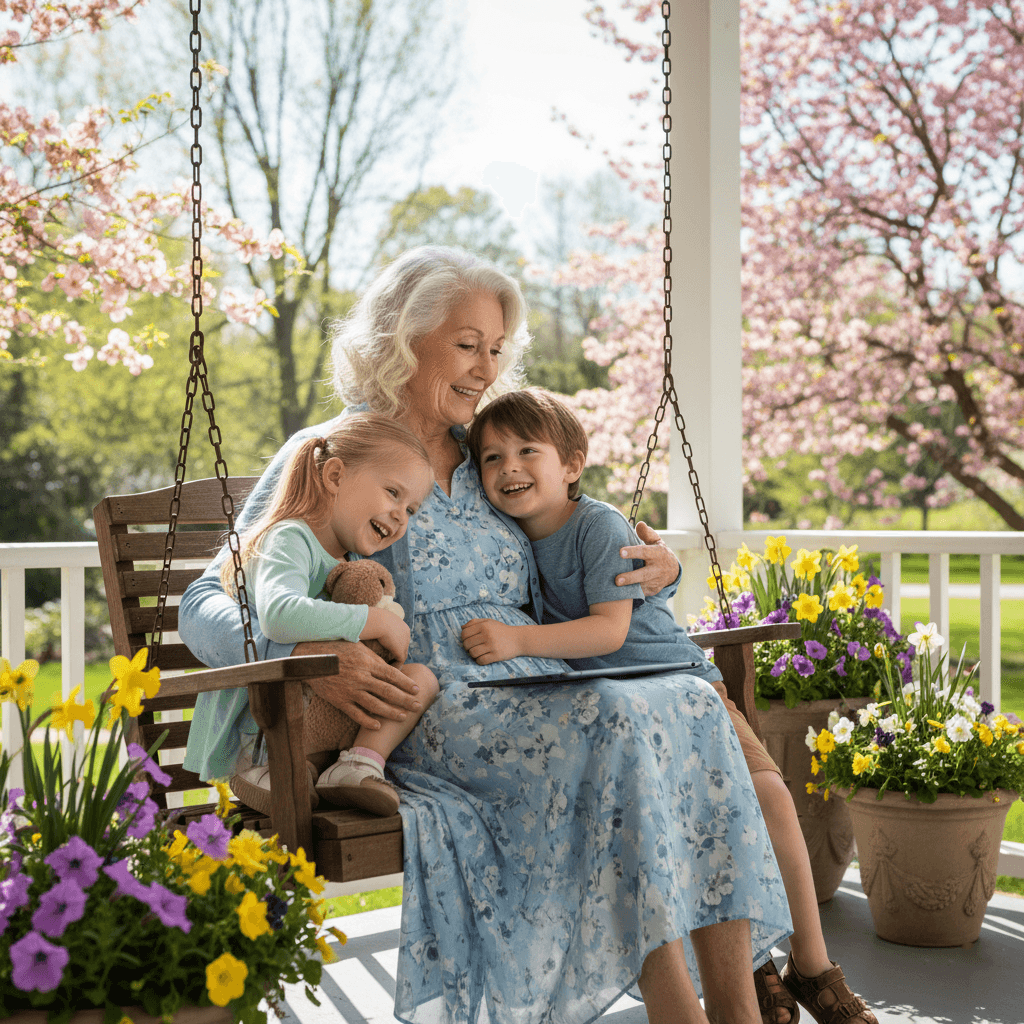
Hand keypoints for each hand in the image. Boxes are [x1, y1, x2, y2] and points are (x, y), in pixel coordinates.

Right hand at [291, 639, 422, 731]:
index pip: (393, 675)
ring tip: (403, 717)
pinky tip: (378, 725)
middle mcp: (362, 677)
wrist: (310, 657)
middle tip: (418, 706)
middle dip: (405, 700)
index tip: (417, 690)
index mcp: (368, 662)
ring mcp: (350, 690)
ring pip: (375, 705)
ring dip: (391, 712)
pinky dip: (368, 721)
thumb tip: (391, 666)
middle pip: (388, 691)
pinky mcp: (339, 700)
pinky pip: (356, 714)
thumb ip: (374, 658)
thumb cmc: (337, 648)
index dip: (406, 683)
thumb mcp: (359, 647)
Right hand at [362, 607, 410, 664]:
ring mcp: (405, 642)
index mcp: (400, 624)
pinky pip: (400, 661)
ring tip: (385, 667)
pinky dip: (394, 666)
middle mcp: (405, 633)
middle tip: (386, 660)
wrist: (377, 621)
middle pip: (402, 645)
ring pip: (402, 654)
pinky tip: (386, 669)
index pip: (399, 636)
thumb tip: (365, 626)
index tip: (384, 649)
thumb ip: (373, 624)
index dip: (392, 643)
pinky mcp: (401, 650)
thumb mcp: (374, 619)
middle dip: (395, 652)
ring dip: (394, 661)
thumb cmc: (371, 618)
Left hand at [461, 618, 521, 664]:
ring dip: (473, 654)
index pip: (464, 633)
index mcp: (484, 626)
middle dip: (467, 647)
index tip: (468, 640)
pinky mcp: (496, 655)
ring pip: (472, 653)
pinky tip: (483, 658)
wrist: (519, 639)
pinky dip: (479, 661)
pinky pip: (481, 661)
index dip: (463, 638)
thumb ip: (475, 622)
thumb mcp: (489, 622)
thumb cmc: (502, 630)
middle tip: (473, 647)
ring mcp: (492, 646)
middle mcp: (487, 635)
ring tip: (478, 653)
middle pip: (467, 644)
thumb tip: (462, 628)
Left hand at [615, 521, 680, 596]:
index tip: (620, 552)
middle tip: (617, 580)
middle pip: (644, 574)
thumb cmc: (658, 552)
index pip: (644, 552)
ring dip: (629, 587)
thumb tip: (639, 524)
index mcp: (658, 553)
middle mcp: (658, 568)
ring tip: (614, 588)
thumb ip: (647, 533)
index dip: (632, 552)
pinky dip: (631, 593)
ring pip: (642, 585)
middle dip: (630, 578)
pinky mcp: (653, 590)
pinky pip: (641, 593)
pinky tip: (620, 594)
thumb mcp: (656, 541)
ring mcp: (656, 581)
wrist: (673, 570)